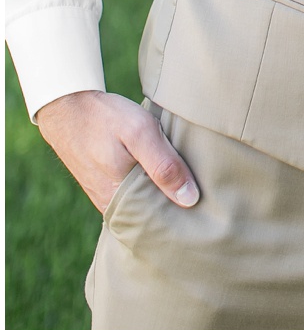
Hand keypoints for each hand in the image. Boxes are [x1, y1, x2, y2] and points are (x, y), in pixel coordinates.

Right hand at [35, 89, 198, 211]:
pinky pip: (134, 194)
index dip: (184, 215)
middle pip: (153, 214)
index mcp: (119, 199)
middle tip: (207, 196)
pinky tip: (170, 175)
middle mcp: (111, 204)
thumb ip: (164, 166)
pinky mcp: (106, 186)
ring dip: (165, 195)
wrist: (68, 108)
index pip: (159, 221)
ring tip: (193, 183)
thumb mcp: (141, 134)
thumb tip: (189, 199)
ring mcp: (107, 196)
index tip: (210, 207)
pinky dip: (152, 187)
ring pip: (144, 204)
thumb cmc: (106, 118)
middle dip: (178, 208)